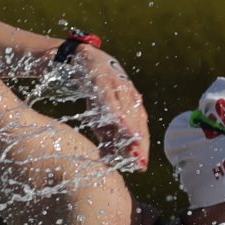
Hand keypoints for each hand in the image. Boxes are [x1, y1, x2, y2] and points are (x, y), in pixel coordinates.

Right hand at [73, 44, 150, 170]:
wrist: (82, 58)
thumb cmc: (95, 90)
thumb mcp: (100, 116)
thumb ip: (107, 136)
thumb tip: (109, 161)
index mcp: (133, 103)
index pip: (141, 129)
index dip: (142, 148)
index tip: (141, 167)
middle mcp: (130, 94)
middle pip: (138, 122)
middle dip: (139, 144)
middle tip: (139, 163)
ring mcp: (118, 85)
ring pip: (127, 111)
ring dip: (131, 132)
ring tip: (133, 150)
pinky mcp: (104, 78)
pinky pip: (110, 97)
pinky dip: (115, 111)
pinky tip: (119, 124)